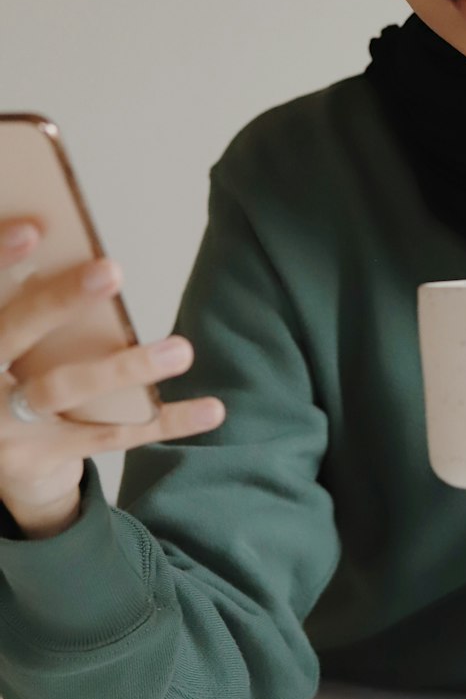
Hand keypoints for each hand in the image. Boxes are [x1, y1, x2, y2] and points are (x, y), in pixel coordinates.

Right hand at [0, 217, 225, 532]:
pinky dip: (164, 420)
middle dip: (57, 302)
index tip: (34, 229)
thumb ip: (31, 305)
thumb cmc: (17, 378)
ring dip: (126, 367)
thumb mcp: (14, 344)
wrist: (1, 469)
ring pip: (64, 389)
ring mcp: (2, 427)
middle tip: (110, 271)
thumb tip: (82, 252)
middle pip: (10, 335)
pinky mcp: (37, 460)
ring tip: (181, 350)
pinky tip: (211, 408)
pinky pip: (109, 435)